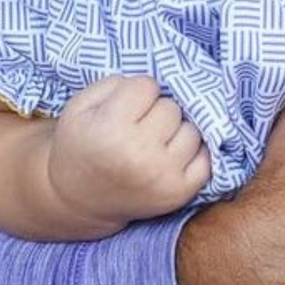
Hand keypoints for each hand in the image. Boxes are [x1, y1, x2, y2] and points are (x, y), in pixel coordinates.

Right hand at [46, 75, 210, 226]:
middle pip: (171, 108)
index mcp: (110, 129)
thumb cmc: (79, 147)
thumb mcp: (78, 108)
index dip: (136, 93)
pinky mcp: (179, 193)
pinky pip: (206, 158)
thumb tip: (153, 83)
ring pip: (192, 130)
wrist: (79, 200)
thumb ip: (112, 84)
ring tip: (154, 142)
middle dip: (157, 111)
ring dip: (176, 132)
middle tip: (139, 126)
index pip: (147, 86)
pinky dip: (194, 153)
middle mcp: (139, 153)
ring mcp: (163, 175)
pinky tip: (172, 155)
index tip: (126, 107)